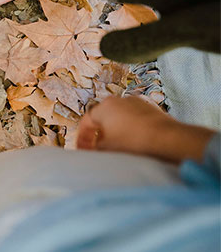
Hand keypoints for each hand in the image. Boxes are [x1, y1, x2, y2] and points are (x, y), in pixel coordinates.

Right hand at [77, 96, 213, 162]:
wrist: (168, 139)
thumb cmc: (133, 142)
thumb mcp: (107, 149)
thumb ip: (95, 148)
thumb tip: (94, 149)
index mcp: (104, 107)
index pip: (86, 122)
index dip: (83, 138)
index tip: (84, 150)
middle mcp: (119, 100)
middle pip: (103, 118)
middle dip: (100, 134)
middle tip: (99, 149)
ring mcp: (137, 103)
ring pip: (120, 119)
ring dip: (116, 132)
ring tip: (118, 148)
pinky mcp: (152, 110)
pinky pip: (135, 120)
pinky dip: (131, 130)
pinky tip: (135, 144)